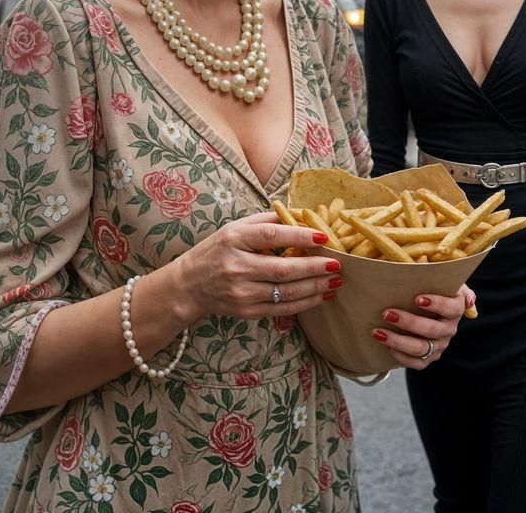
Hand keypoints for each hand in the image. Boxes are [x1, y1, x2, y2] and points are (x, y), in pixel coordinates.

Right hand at [174, 213, 342, 321]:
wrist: (189, 285)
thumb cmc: (217, 250)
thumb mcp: (235, 227)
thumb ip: (266, 221)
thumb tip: (300, 215)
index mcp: (236, 239)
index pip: (271, 236)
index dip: (299, 236)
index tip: (322, 237)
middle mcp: (238, 266)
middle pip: (282, 269)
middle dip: (314, 267)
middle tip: (337, 264)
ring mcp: (242, 292)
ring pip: (285, 292)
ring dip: (314, 287)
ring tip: (335, 281)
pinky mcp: (246, 311)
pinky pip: (281, 309)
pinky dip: (304, 303)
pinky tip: (321, 296)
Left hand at [372, 284, 476, 368]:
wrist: (424, 306)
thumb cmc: (431, 286)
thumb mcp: (443, 279)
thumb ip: (451, 280)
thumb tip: (471, 299)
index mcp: (457, 307)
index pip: (452, 308)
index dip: (437, 304)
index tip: (417, 298)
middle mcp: (450, 328)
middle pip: (433, 330)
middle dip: (409, 322)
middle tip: (387, 313)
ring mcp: (440, 345)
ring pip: (421, 349)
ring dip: (398, 341)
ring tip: (378, 332)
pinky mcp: (429, 358)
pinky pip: (415, 363)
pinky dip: (399, 355)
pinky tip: (385, 344)